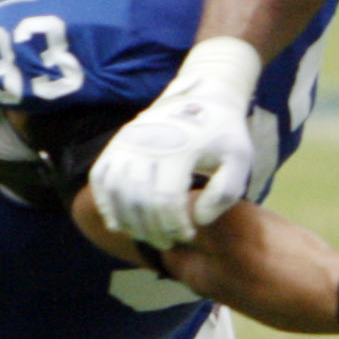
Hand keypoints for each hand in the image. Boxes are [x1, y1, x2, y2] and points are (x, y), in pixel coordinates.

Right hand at [92, 45, 259, 247]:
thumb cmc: (223, 133)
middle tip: (168, 243)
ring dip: (129, 221)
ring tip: (147, 236)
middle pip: (140, 200)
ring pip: (117, 192)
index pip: (166, 200)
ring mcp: (127, 142)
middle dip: (153, 229)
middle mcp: (147, 143)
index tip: (187, 234)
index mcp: (179, 148)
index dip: (174, 225)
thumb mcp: (238, 159)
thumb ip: (226, 193)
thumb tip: (198, 220)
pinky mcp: (116, 144)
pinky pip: (100, 179)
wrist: (203, 96)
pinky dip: (105, 204)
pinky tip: (118, 223)